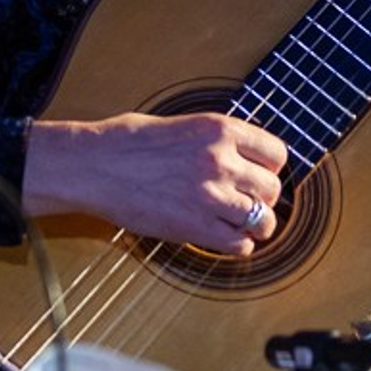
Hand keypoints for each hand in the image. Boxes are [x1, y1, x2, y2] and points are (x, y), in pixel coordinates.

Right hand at [23, 110, 288, 253]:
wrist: (95, 166)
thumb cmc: (128, 142)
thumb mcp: (182, 124)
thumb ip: (215, 140)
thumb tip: (242, 156)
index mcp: (219, 129)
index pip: (276, 153)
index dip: (269, 167)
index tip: (258, 174)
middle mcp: (221, 161)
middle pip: (273, 189)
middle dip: (263, 198)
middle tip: (247, 201)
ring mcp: (210, 196)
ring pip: (263, 220)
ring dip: (256, 225)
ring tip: (240, 224)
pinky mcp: (196, 227)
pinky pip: (240, 245)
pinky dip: (236, 245)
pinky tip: (221, 237)